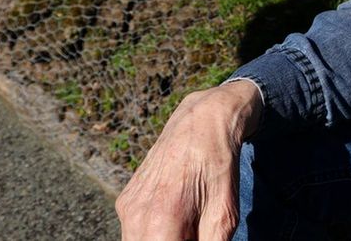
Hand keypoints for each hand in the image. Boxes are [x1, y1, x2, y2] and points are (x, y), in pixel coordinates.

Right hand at [116, 80, 262, 240]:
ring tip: (188, 224)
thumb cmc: (218, 166)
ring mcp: (127, 207)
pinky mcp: (125, 200)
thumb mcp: (225, 214)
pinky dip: (153, 232)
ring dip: (162, 239)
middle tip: (194, 231)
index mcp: (162, 221)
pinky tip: (176, 215)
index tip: (198, 237)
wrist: (203, 121)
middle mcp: (137, 216)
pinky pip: (134, 230)